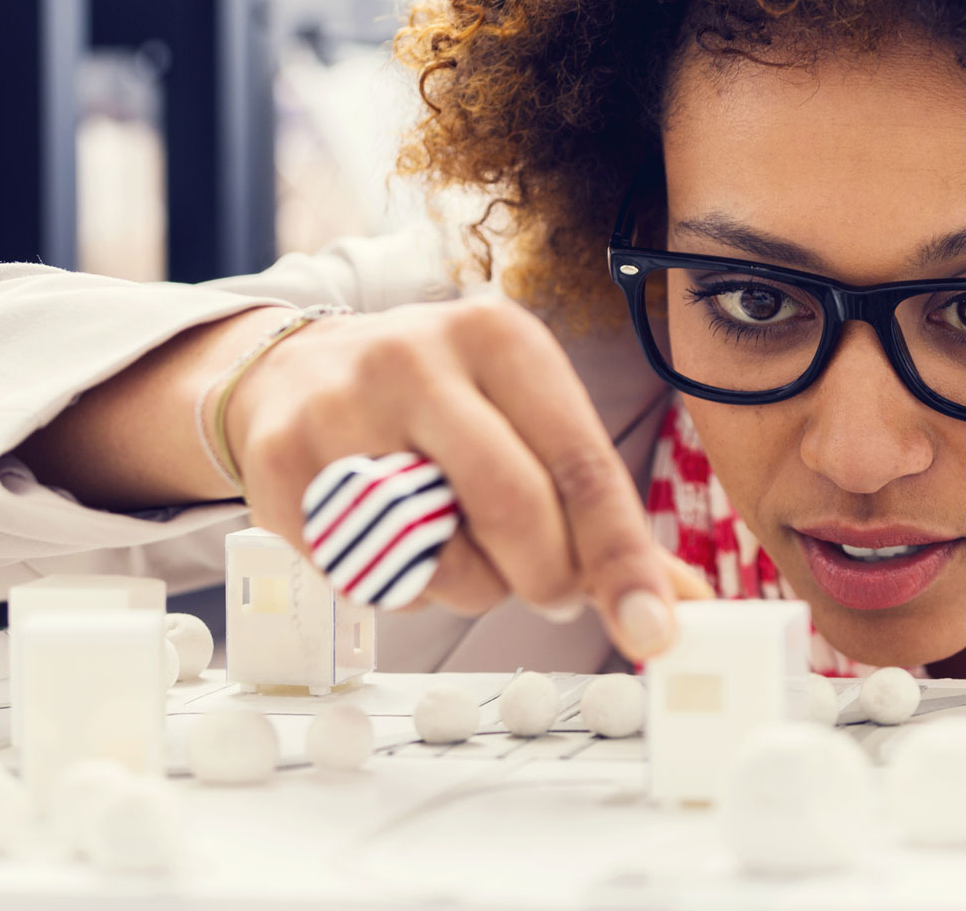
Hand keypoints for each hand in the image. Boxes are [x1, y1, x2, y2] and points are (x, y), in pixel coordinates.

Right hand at [222, 296, 709, 659]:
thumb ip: (601, 511)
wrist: (290, 376)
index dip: (623, 556)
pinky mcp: (283, 469)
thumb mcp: (526, 420)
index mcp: (500, 338)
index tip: (654, 628)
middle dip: (548, 578)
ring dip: (471, 588)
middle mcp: (418, 358)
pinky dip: (400, 590)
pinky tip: (391, 544)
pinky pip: (368, 580)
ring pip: (440, 559)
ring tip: (456, 544)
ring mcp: (340, 410)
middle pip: (514, 509)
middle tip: (552, 594)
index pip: (581, 462)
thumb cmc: (440, 409)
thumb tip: (683, 604)